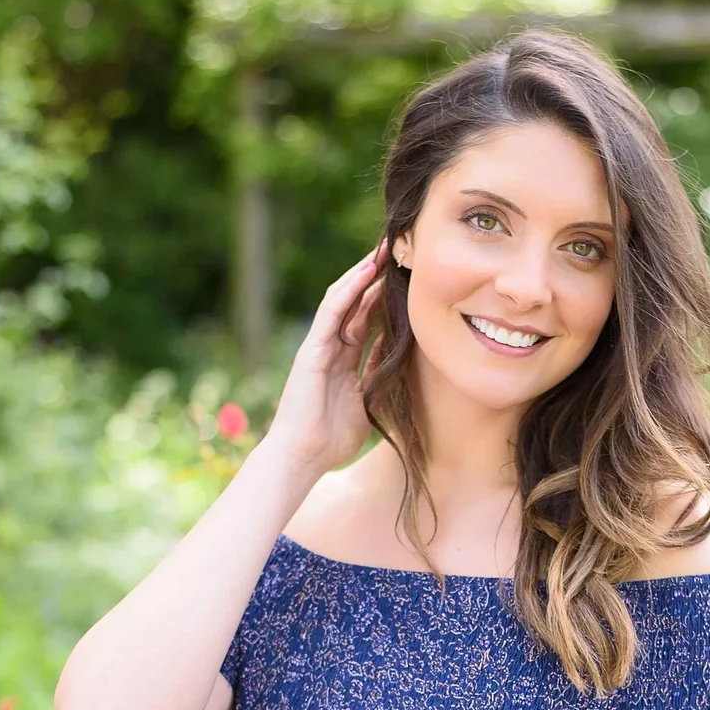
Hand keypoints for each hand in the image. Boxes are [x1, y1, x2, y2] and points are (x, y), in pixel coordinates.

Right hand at [264, 242, 388, 479]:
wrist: (302, 457)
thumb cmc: (331, 441)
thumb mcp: (367, 405)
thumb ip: (378, 378)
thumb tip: (399, 359)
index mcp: (344, 364)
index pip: (367, 323)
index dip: (385, 302)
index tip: (407, 283)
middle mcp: (332, 350)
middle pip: (357, 305)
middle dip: (376, 280)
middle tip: (398, 255)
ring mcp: (320, 347)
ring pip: (343, 301)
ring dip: (362, 275)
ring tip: (383, 252)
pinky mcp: (312, 349)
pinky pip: (331, 312)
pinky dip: (348, 290)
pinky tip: (364, 271)